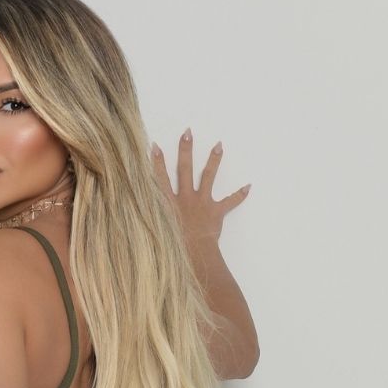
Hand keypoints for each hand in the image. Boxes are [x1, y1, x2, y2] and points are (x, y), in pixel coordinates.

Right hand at [151, 130, 250, 261]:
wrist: (194, 254)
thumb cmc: (174, 249)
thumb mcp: (157, 233)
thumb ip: (152, 223)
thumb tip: (139, 221)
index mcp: (169, 203)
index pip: (160, 178)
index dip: (157, 162)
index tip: (155, 145)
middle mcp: (185, 198)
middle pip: (185, 169)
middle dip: (186, 150)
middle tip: (188, 133)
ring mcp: (202, 203)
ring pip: (208, 177)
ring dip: (213, 160)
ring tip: (219, 145)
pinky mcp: (216, 212)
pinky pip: (230, 202)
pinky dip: (239, 195)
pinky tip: (248, 186)